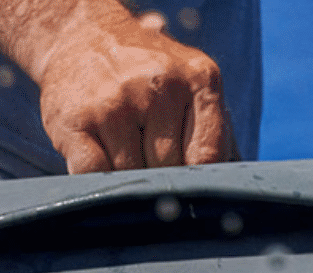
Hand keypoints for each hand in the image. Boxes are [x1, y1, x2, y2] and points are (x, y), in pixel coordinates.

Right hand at [0, 0, 237, 172]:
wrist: (84, 38)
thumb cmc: (147, 79)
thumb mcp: (191, 89)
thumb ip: (217, 138)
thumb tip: (236, 195)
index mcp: (199, 78)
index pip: (208, 157)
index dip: (199, 185)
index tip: (191, 195)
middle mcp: (159, 84)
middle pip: (170, 170)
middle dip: (162, 179)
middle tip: (150, 165)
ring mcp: (115, 103)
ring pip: (132, 176)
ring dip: (128, 178)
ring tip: (123, 154)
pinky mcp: (76, 122)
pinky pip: (95, 176)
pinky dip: (99, 181)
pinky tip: (101, 161)